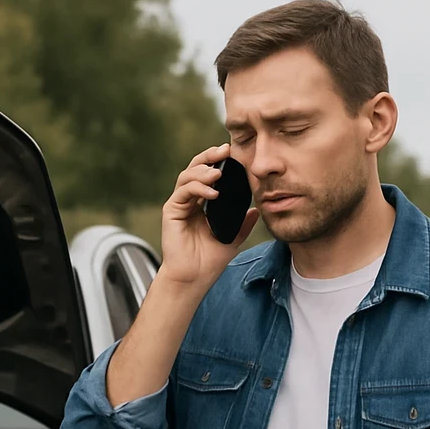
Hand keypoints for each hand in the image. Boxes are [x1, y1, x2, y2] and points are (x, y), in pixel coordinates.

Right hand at [160, 143, 259, 290]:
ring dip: (204, 170)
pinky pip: (183, 191)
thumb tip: (257, 209)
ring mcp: (179, 205)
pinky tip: (213, 192)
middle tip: (226, 150)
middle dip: (210, 156)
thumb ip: (243, 224)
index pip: (210, 175)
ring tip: (219, 172)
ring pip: (188, 175)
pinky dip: (197, 187)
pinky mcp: (171, 211)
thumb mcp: (233, 239)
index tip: (235, 155)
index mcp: (203, 204)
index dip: (220, 162)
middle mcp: (190, 201)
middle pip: (197, 168)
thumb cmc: (210, 262)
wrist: (194, 278)